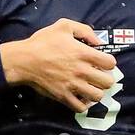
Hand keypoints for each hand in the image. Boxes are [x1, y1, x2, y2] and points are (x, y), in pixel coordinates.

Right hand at [0, 18, 116, 111]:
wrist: (24, 60)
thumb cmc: (43, 42)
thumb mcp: (64, 26)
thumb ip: (84, 30)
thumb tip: (98, 41)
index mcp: (84, 54)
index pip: (110, 63)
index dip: (108, 62)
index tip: (101, 62)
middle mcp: (82, 71)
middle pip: (108, 82)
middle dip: (105, 78)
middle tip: (98, 76)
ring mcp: (73, 85)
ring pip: (97, 96)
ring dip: (96, 92)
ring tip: (90, 87)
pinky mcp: (63, 96)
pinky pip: (81, 107)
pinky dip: (83, 104)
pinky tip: (81, 97)